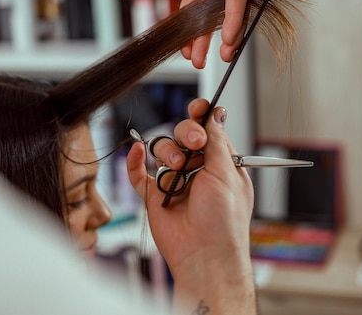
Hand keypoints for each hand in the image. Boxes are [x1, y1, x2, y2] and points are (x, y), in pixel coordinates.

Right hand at [126, 98, 253, 279]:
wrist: (205, 254)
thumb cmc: (224, 219)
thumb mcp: (227, 172)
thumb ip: (217, 140)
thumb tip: (216, 114)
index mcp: (220, 164)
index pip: (209, 131)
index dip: (202, 117)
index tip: (198, 107)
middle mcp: (198, 170)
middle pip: (184, 136)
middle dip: (186, 133)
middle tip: (193, 142)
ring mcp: (175, 183)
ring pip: (162, 151)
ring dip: (168, 152)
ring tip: (177, 168)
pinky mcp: (155, 197)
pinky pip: (139, 174)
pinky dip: (135, 161)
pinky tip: (137, 151)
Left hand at [134, 0, 247, 67]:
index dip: (236, 17)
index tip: (230, 37)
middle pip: (228, 7)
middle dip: (226, 34)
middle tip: (225, 56)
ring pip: (209, 15)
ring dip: (204, 38)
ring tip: (199, 59)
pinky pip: (192, 13)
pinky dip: (189, 30)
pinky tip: (186, 46)